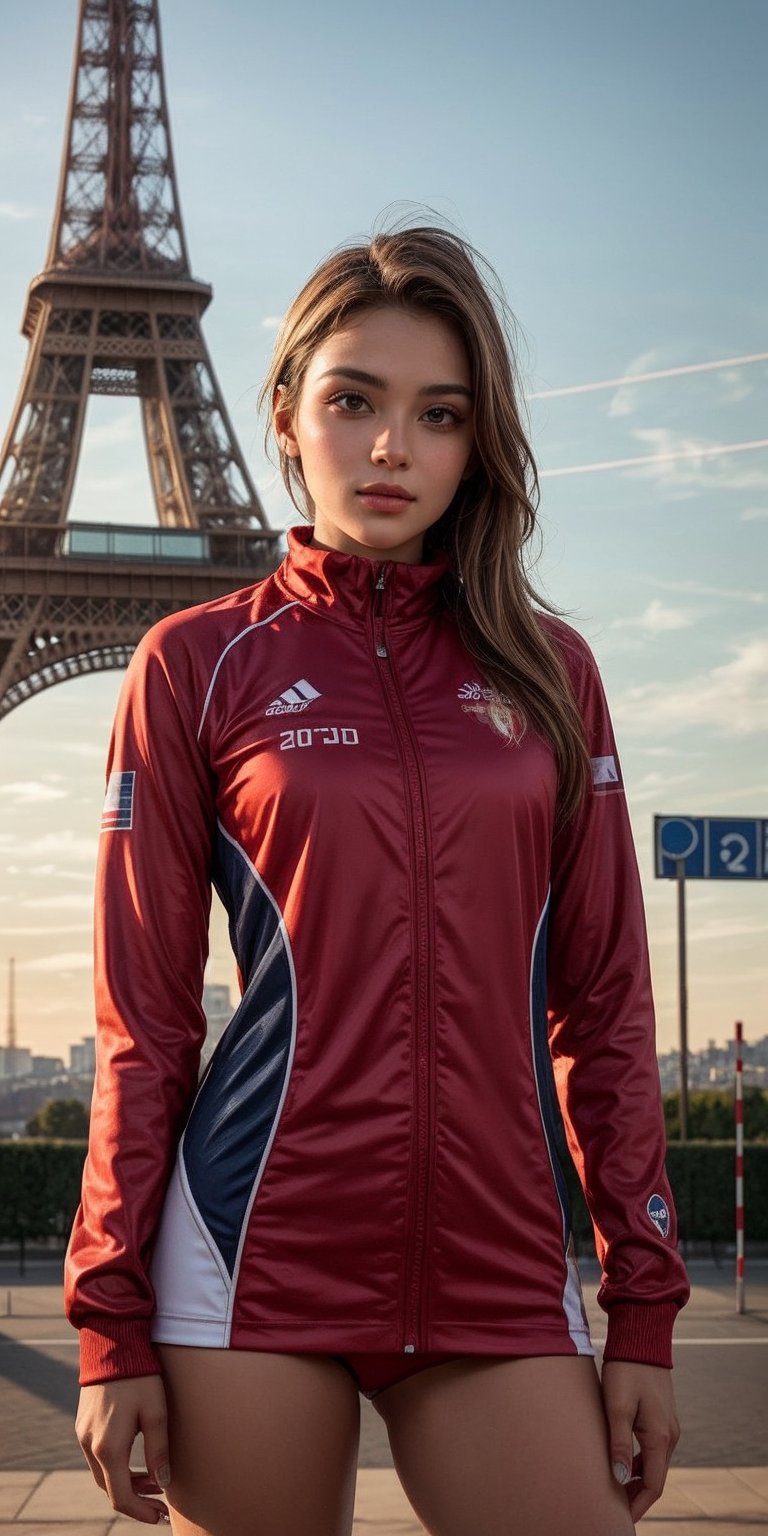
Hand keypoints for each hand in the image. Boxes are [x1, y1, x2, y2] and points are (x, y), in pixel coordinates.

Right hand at [75, 1374, 170, 1524]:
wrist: (112, 1342)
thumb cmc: (139, 1376)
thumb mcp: (156, 1413)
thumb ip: (158, 1451)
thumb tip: (163, 1483)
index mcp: (108, 1448)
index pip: (120, 1497)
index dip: (140, 1512)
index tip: (160, 1516)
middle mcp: (90, 1445)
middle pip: (110, 1488)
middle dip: (136, 1498)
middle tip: (160, 1498)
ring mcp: (83, 1435)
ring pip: (102, 1473)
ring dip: (126, 1481)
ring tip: (153, 1478)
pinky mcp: (83, 1424)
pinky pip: (98, 1456)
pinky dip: (115, 1465)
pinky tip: (135, 1457)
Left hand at [601, 1360, 679, 1522]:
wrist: (642, 1338)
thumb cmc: (626, 1369)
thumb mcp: (616, 1405)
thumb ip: (618, 1442)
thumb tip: (618, 1477)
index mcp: (660, 1437)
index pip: (653, 1485)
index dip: (637, 1504)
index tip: (620, 1517)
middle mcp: (670, 1436)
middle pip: (655, 1478)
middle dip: (636, 1495)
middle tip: (613, 1506)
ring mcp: (668, 1426)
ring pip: (654, 1464)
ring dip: (637, 1479)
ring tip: (613, 1488)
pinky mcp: (662, 1417)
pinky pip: (653, 1450)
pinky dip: (639, 1463)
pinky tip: (622, 1462)